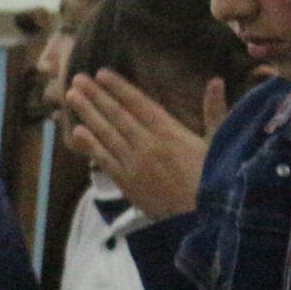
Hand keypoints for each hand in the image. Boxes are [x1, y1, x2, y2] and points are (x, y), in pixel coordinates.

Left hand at [64, 70, 220, 221]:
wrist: (203, 217)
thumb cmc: (214, 177)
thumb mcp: (219, 141)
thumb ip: (214, 110)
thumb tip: (215, 80)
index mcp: (171, 131)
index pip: (139, 103)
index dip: (119, 87)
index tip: (102, 72)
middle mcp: (148, 143)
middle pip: (117, 114)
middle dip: (96, 95)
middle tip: (76, 78)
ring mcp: (134, 162)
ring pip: (106, 133)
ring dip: (87, 113)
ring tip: (71, 96)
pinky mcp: (126, 181)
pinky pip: (103, 159)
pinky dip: (89, 144)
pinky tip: (76, 131)